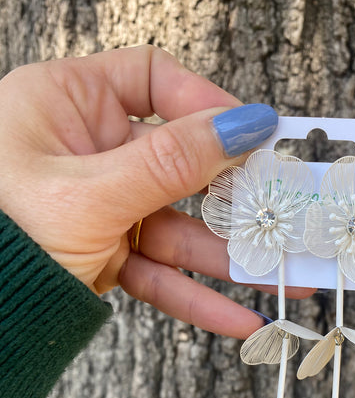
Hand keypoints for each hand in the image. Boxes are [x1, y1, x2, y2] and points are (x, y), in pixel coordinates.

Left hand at [0, 46, 312, 337]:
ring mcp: (101, 206)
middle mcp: (89, 151)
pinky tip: (240, 319)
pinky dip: (197, 297)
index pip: (152, 78)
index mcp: (68, 104)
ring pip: (178, 227)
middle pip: (180, 162)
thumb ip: (173, 162)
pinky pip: (160, 273)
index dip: (205, 102)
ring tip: (280, 279)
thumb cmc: (2, 232)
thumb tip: (247, 124)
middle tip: (284, 211)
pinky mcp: (107, 256)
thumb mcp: (91, 193)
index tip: (252, 132)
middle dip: (234, 196)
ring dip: (228, 258)